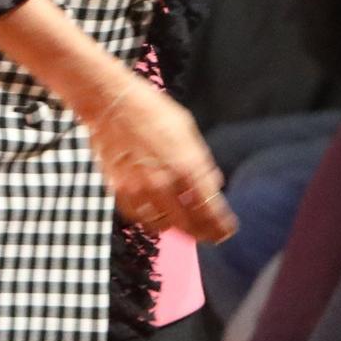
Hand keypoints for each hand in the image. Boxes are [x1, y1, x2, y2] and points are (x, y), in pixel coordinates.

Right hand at [81, 72, 236, 242]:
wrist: (113, 104)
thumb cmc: (154, 111)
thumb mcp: (188, 130)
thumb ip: (201, 161)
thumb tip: (213, 184)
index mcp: (187, 164)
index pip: (209, 207)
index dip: (220, 225)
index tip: (227, 231)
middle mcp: (165, 182)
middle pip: (188, 223)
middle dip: (203, 233)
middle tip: (211, 237)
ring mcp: (140, 189)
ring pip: (163, 226)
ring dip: (178, 229)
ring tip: (187, 227)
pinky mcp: (120, 191)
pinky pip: (139, 218)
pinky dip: (152, 221)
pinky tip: (160, 217)